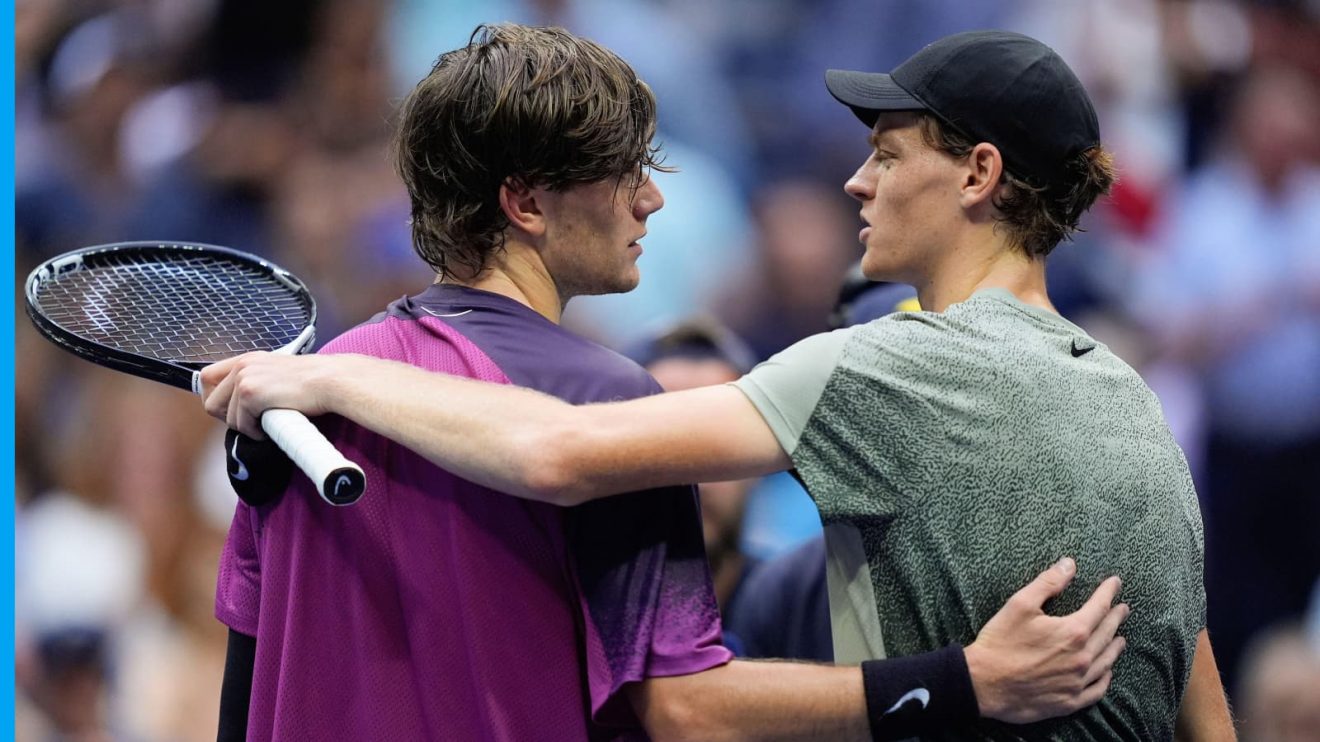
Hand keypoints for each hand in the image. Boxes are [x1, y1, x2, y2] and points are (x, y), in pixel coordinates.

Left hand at [201, 352, 342, 438]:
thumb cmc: (313, 381)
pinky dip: (256, 431)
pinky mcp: (250, 393)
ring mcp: (244, 379)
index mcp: (247, 359)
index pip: (207, 377)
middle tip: (250, 421)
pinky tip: (272, 424)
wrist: (330, 380)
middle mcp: (242, 366)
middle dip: (228, 418)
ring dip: (247, 426)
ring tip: (268, 422)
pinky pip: (242, 424)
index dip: (214, 398)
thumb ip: (257, 382)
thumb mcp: (276, 373)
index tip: (230, 410)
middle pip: (210, 402)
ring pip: (228, 418)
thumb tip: (243, 404)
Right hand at [965, 557, 1128, 723]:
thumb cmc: (1000, 642)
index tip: (1115, 583)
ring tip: (1120, 638)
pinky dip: (1105, 679)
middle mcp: (1081, 658)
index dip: (1108, 592)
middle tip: (1123, 609)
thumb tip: (1069, 564)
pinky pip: (1096, 690)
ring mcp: (1077, 682)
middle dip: (1116, 618)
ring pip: (1105, 662)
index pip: (1099, 607)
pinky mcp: (1069, 701)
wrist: (984, 684)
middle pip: (1107, 634)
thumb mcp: (1020, 604)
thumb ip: (1048, 583)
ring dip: (1114, 647)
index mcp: (1073, 632)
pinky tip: (1106, 672)